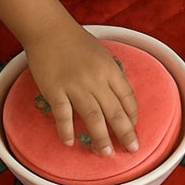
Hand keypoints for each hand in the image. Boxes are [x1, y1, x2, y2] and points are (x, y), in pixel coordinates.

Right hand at [24, 22, 138, 151]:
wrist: (50, 30)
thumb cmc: (77, 42)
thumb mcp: (102, 55)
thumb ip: (111, 75)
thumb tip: (120, 98)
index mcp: (110, 69)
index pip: (127, 97)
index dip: (132, 116)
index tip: (133, 128)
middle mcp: (96, 79)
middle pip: (115, 111)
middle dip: (125, 133)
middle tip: (132, 149)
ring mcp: (75, 85)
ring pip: (93, 116)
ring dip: (101, 137)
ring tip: (105, 153)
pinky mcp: (55, 89)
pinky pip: (63, 114)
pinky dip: (67, 130)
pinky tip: (70, 142)